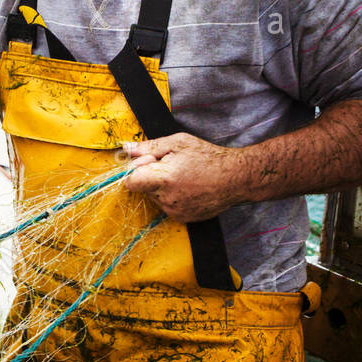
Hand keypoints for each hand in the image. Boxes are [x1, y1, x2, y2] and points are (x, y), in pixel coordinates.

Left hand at [122, 132, 246, 222]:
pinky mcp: (182, 218)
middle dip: (151, 176)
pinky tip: (188, 187)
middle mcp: (167, 199)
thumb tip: (126, 149)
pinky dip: (172, 196)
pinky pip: (166, 206)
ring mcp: (175, 211)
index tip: (149, 162)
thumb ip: (149, 147)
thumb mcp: (177, 143)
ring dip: (162, 187)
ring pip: (154, 197)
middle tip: (172, 166)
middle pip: (143, 188)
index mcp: (163, 178)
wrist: (235, 178)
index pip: (130, 182)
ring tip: (183, 176)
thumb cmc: (208, 157)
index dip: (136, 170)